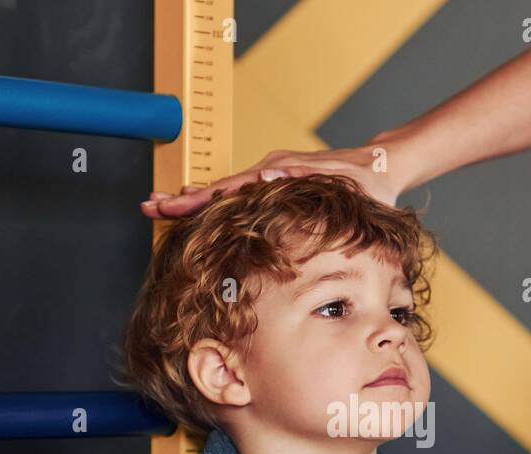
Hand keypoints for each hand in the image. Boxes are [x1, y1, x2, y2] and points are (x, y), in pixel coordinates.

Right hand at [139, 142, 407, 218]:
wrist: (381, 168)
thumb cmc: (368, 185)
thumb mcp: (345, 188)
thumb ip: (309, 181)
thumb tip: (265, 175)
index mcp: (280, 171)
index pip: (231, 187)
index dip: (199, 198)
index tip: (171, 203)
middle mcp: (270, 170)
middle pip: (219, 187)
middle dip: (183, 198)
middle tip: (149, 207)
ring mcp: (271, 176)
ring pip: (225, 191)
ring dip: (193, 200)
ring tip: (161, 209)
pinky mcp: (275, 183)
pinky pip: (240, 195)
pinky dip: (215, 202)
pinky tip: (196, 209)